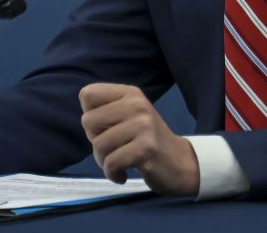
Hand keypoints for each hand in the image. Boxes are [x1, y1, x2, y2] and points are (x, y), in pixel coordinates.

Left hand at [79, 83, 199, 195]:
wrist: (180, 162)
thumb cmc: (146, 140)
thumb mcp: (129, 116)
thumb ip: (106, 112)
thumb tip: (86, 119)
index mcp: (130, 93)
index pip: (87, 94)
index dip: (91, 116)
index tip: (107, 128)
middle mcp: (137, 104)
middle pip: (88, 121)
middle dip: (95, 141)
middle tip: (115, 147)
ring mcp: (143, 125)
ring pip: (99, 145)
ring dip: (104, 161)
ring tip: (119, 162)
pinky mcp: (146, 147)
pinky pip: (111, 163)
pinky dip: (113, 174)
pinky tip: (123, 174)